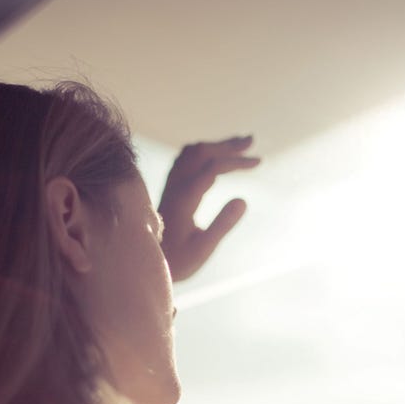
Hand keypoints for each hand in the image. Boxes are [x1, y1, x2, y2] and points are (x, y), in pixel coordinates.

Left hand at [158, 136, 260, 281]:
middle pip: (201, 152)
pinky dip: (203, 152)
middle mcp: (175, 186)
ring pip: (191, 153)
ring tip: (238, 145)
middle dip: (227, 145)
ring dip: (215, 145)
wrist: (145, 263)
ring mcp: (170, 185)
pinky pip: (185, 159)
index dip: (236, 161)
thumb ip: (222, 224)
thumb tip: (243, 200)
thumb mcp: (203, 249)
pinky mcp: (169, 189)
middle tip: (251, 141)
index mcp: (184, 198)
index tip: (258, 162)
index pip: (212, 167)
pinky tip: (214, 156)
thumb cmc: (178, 261)